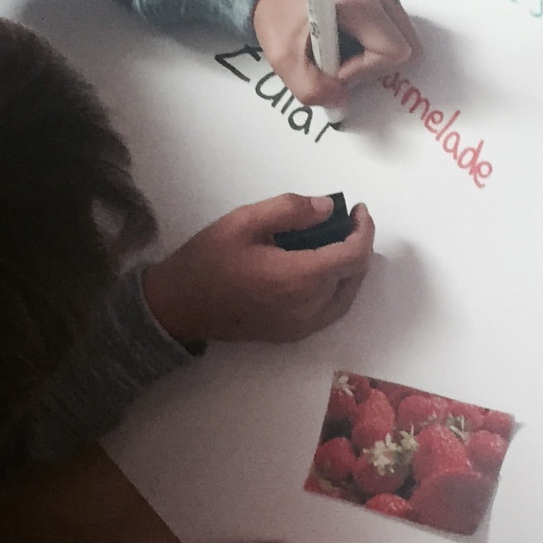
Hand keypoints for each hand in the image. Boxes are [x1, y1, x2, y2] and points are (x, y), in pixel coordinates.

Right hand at [142, 193, 374, 344]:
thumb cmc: (208, 260)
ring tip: (339, 243)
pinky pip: (329, 311)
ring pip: (346, 297)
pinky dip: (337, 287)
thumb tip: (328, 208)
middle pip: (355, 277)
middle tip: (348, 222)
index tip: (359, 210)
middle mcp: (309, 308)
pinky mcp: (292, 334)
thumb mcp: (245, 221)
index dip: (364, 230)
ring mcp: (302, 326)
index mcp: (300, 279)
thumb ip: (291, 210)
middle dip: (359, 246)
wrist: (178, 306)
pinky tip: (323, 269)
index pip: (354, 255)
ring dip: (351, 269)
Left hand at [253, 0, 419, 106]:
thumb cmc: (277, 14)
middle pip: (406, 49)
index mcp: (360, 0)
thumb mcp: (285, 59)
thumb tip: (341, 101)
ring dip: (371, 60)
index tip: (335, 68)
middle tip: (338, 64)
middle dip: (373, 68)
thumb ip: (313, 90)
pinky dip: (371, 50)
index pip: (394, 52)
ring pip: (401, 45)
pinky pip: (392, 37)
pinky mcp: (382, 0)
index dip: (366, 71)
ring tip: (337, 53)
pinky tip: (344, 44)